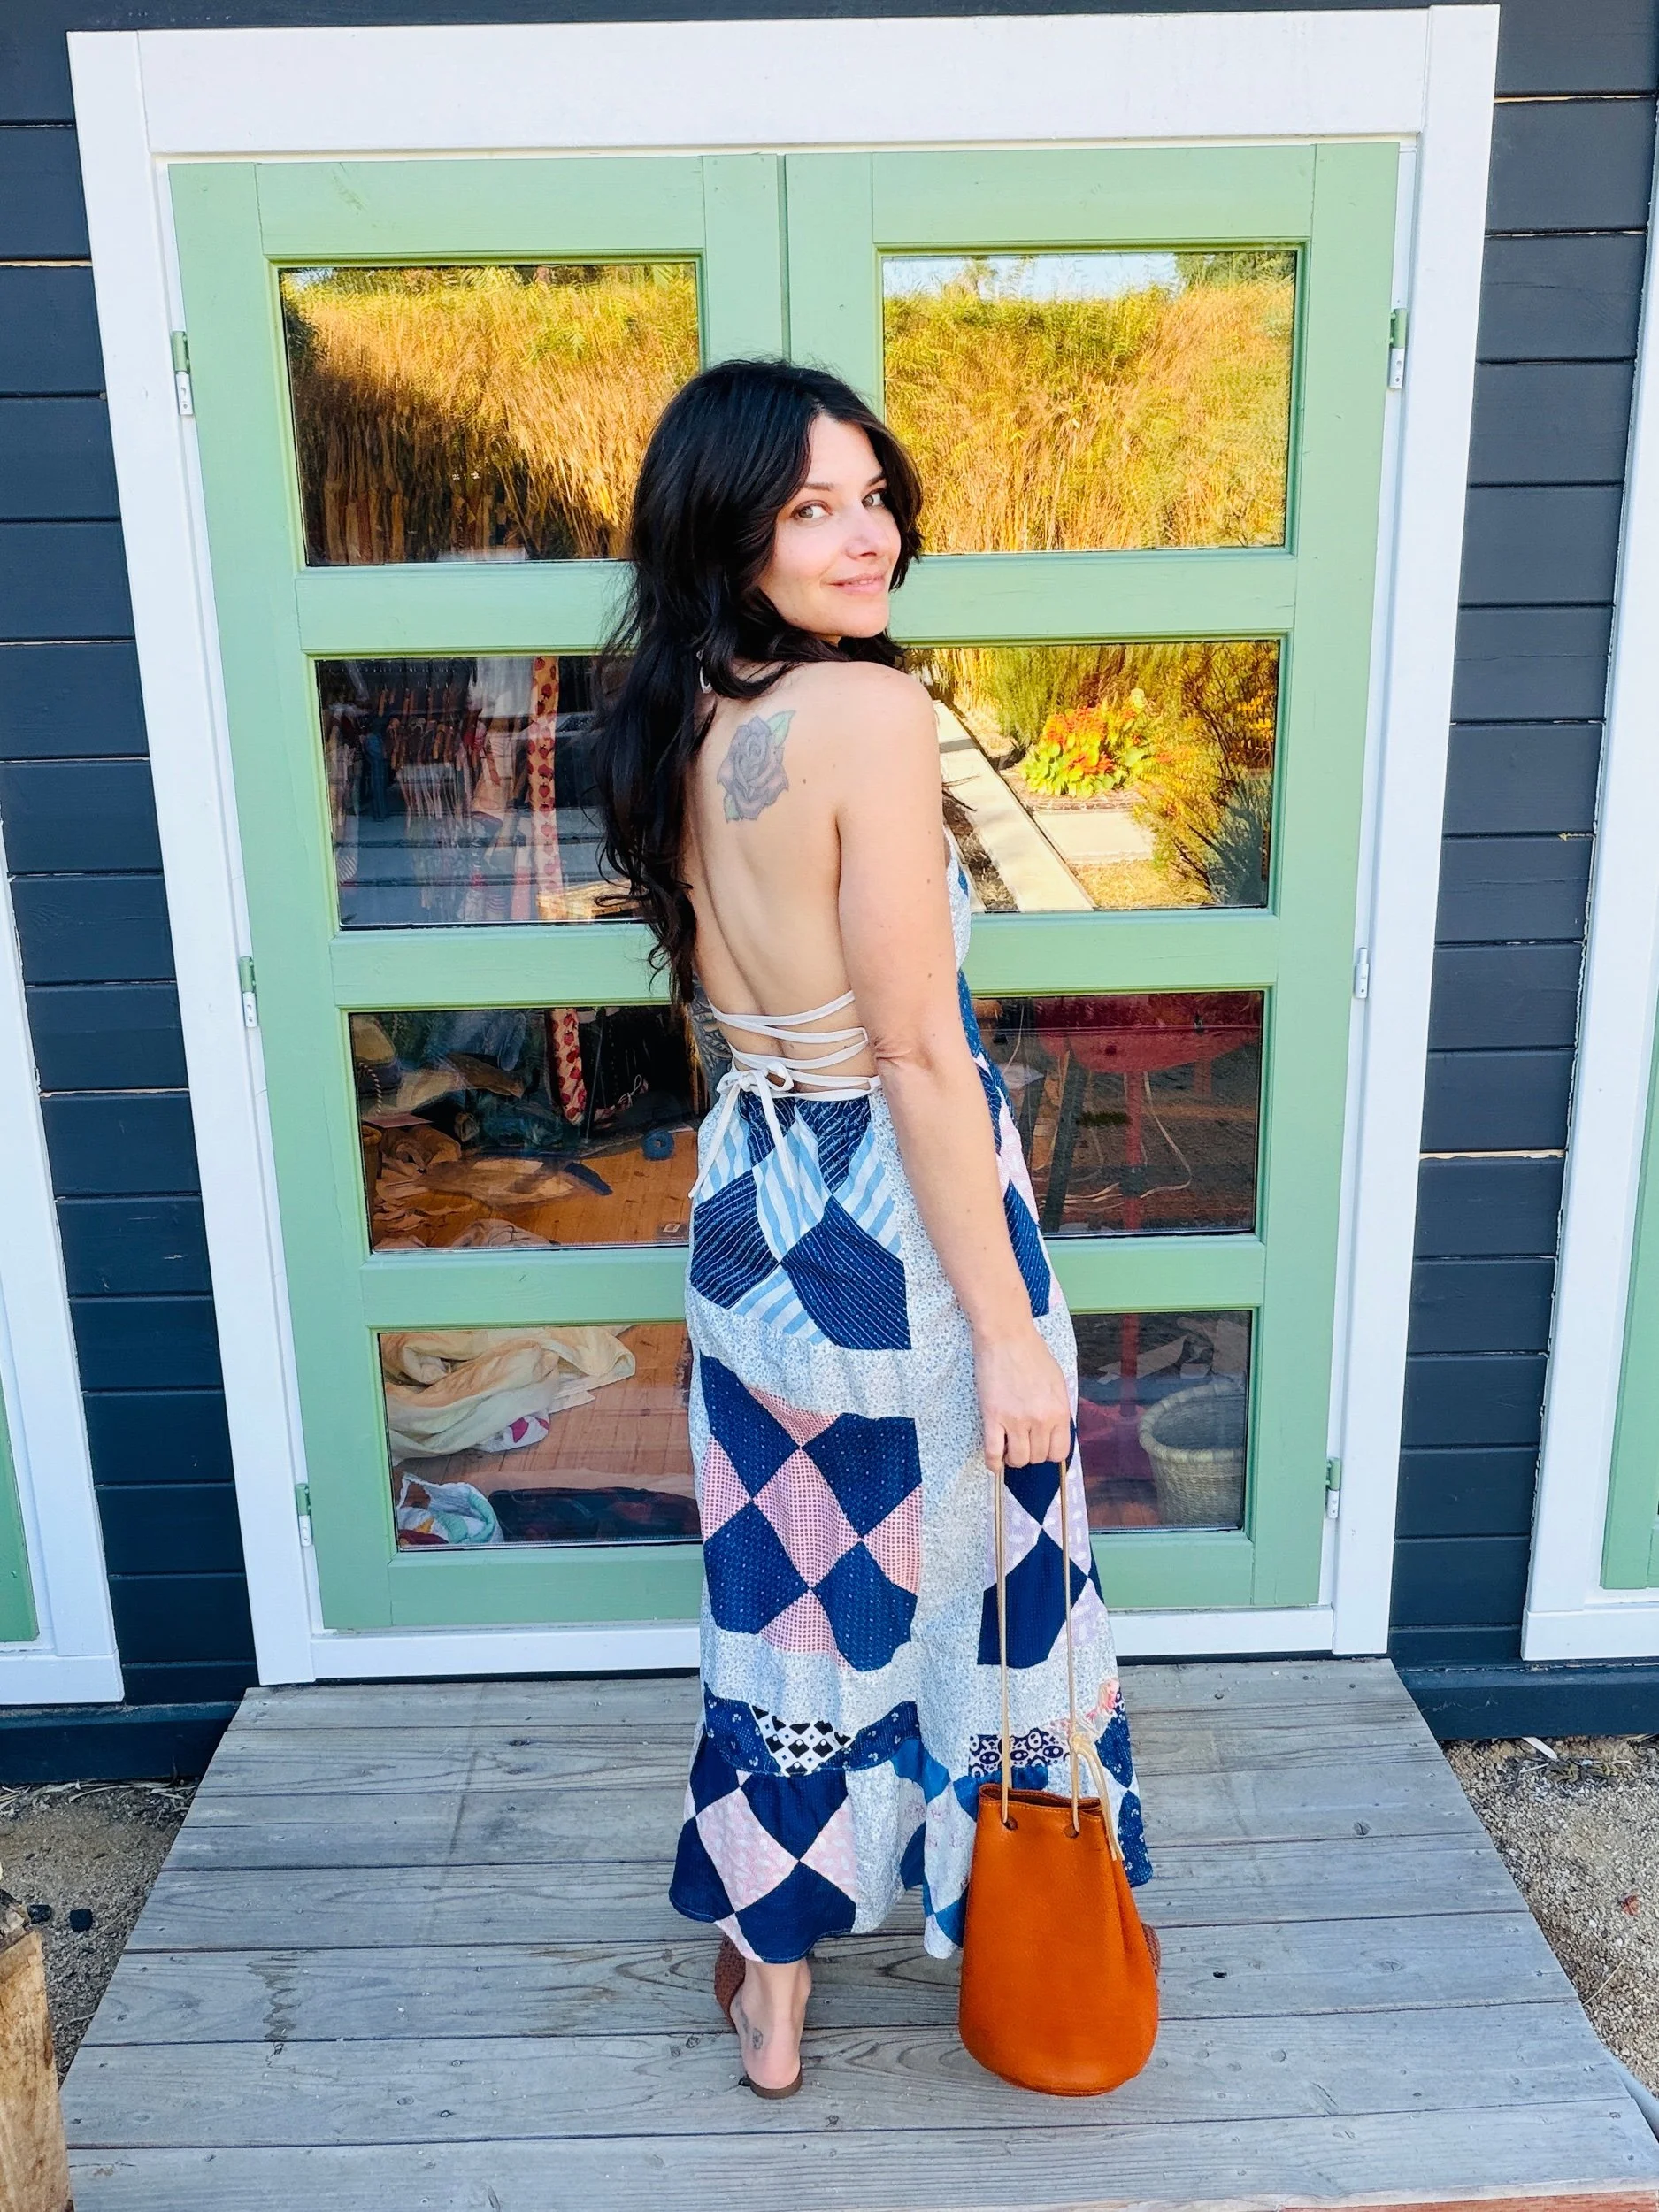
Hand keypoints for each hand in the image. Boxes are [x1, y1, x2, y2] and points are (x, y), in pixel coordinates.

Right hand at [974, 1324, 1072, 1472]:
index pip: (1059, 1452)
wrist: (1007, 1336)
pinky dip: (993, 1462)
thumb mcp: (1057, 1382)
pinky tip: (994, 1461)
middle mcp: (1041, 1419)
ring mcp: (1016, 1420)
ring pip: (1017, 1459)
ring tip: (1008, 1448)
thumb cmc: (1032, 1353)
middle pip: (1038, 1457)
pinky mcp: (993, 1417)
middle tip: (1023, 1443)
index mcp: (1059, 1411)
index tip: (1041, 1448)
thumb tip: (1053, 1432)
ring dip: (1013, 1459)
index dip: (1049, 1454)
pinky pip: (993, 1452)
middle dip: (1030, 1454)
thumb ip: (1058, 1410)